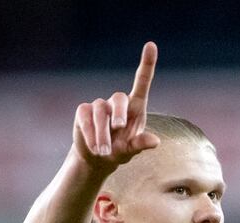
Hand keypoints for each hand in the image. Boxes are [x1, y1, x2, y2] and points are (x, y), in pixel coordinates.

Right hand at [71, 41, 160, 170]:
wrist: (97, 159)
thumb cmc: (120, 151)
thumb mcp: (131, 150)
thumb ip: (140, 144)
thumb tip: (155, 141)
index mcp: (135, 107)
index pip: (142, 82)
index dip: (147, 63)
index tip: (151, 45)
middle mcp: (117, 103)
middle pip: (118, 99)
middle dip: (119, 114)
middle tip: (119, 128)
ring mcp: (99, 106)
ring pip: (99, 112)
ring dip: (102, 133)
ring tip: (103, 151)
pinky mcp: (83, 112)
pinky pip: (86, 118)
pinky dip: (90, 134)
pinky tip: (93, 147)